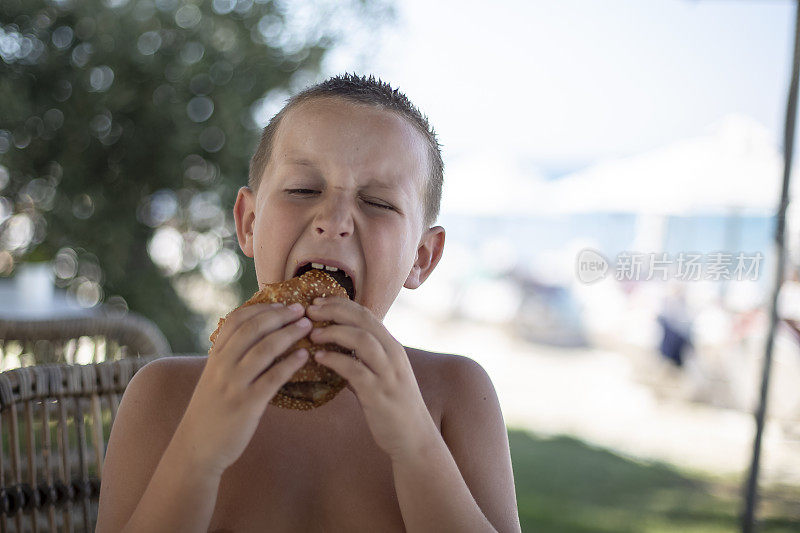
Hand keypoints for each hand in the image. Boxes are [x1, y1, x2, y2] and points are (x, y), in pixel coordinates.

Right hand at [176, 303, 311, 473]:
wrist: (196, 448)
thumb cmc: (211, 411)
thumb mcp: (214, 378)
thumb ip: (230, 357)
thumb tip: (259, 337)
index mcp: (214, 357)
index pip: (235, 320)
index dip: (260, 308)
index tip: (282, 304)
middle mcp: (222, 366)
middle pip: (253, 329)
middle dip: (280, 315)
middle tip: (302, 310)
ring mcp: (234, 385)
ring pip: (265, 349)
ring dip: (289, 333)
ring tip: (307, 326)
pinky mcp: (247, 404)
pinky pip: (272, 378)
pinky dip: (290, 363)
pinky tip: (304, 356)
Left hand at [306, 298, 437, 460]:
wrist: (413, 437)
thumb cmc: (392, 405)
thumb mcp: (381, 374)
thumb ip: (362, 359)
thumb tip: (334, 347)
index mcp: (391, 346)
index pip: (365, 314)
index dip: (340, 304)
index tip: (317, 301)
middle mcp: (392, 354)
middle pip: (363, 320)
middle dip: (334, 311)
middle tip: (309, 310)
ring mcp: (387, 373)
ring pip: (362, 340)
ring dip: (334, 332)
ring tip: (313, 334)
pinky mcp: (379, 394)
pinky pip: (355, 370)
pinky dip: (335, 360)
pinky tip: (319, 358)